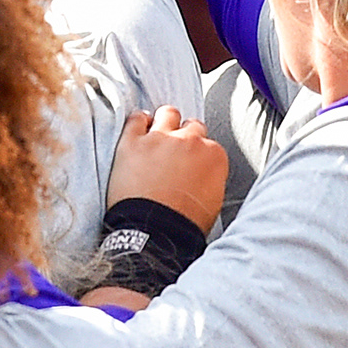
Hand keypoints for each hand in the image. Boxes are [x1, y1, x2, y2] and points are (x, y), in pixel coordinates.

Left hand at [109, 104, 227, 222]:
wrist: (155, 234)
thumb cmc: (183, 224)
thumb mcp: (214, 202)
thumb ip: (211, 178)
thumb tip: (204, 174)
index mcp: (213, 156)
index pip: (209, 144)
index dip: (198, 154)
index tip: (191, 163)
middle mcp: (190, 141)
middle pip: (191, 126)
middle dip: (184, 137)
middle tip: (175, 152)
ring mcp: (160, 138)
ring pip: (167, 113)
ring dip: (164, 122)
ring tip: (157, 135)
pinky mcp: (133, 142)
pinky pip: (136, 118)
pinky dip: (138, 122)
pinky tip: (138, 129)